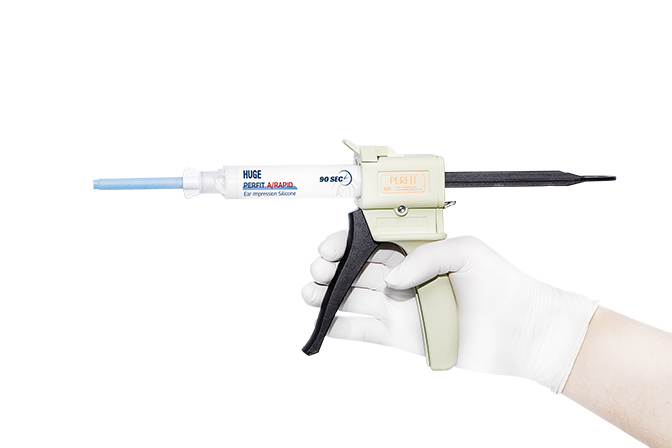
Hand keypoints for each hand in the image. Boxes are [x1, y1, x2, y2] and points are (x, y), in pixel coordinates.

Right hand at [303, 233, 597, 391]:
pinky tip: (325, 324)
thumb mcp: (465, 251)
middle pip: (358, 271)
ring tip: (309, 293)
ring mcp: (403, 309)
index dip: (347, 244)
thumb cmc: (501, 285)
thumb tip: (391, 280)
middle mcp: (407, 278)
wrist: (521, 330)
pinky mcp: (404, 337)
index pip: (373, 243)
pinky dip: (343, 328)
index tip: (328, 248)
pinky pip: (366, 332)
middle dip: (332, 268)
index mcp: (418, 252)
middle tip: (317, 271)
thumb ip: (423, 257)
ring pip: (356, 299)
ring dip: (330, 296)